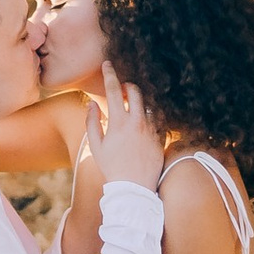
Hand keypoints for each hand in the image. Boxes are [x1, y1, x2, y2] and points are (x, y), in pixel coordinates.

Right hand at [86, 68, 161, 192]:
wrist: (134, 189)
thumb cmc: (111, 168)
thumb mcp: (96, 146)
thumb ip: (92, 122)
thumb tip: (92, 104)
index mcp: (118, 122)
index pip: (113, 90)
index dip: (109, 74)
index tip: (108, 64)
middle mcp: (137, 122)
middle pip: (135, 91)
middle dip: (127, 86)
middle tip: (121, 90)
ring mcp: (151, 129)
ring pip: (147, 104)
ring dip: (139, 102)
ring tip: (132, 108)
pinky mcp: (160, 137)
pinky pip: (156, 119)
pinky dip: (148, 116)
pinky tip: (143, 123)